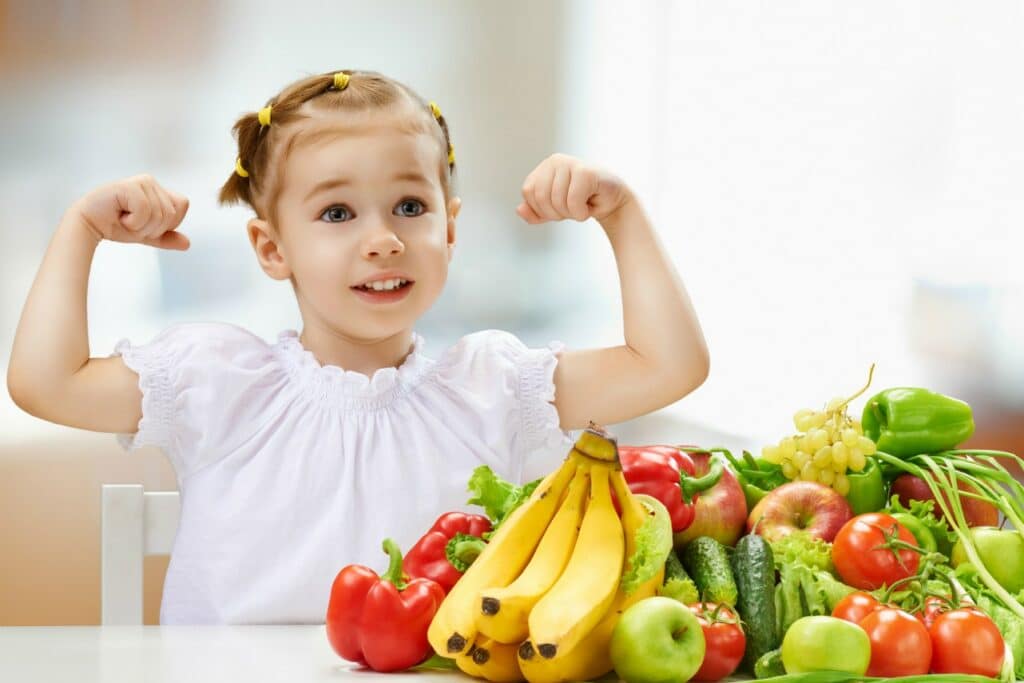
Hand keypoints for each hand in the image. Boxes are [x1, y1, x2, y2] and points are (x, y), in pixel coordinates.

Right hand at [72, 174, 189, 249]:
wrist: (89, 225)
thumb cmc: (115, 226)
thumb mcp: (146, 234)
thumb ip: (166, 238)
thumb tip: (187, 244)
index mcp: (158, 190)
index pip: (182, 204)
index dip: (168, 222)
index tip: (146, 223)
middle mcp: (150, 182)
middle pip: (171, 213)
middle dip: (153, 228)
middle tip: (132, 222)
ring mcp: (140, 182)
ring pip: (159, 214)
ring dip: (141, 226)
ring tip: (125, 218)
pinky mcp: (128, 186)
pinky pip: (145, 211)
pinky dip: (133, 221)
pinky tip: (119, 215)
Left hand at [516, 153, 632, 224]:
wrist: (612, 202)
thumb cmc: (582, 202)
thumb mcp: (553, 211)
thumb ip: (534, 212)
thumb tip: (519, 210)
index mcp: (544, 167)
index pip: (528, 192)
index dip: (541, 208)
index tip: (559, 207)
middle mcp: (555, 160)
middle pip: (540, 197)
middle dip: (556, 213)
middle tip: (572, 208)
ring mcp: (570, 163)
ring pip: (556, 201)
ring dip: (571, 214)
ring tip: (582, 205)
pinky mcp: (585, 172)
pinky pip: (572, 202)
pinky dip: (581, 213)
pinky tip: (590, 205)